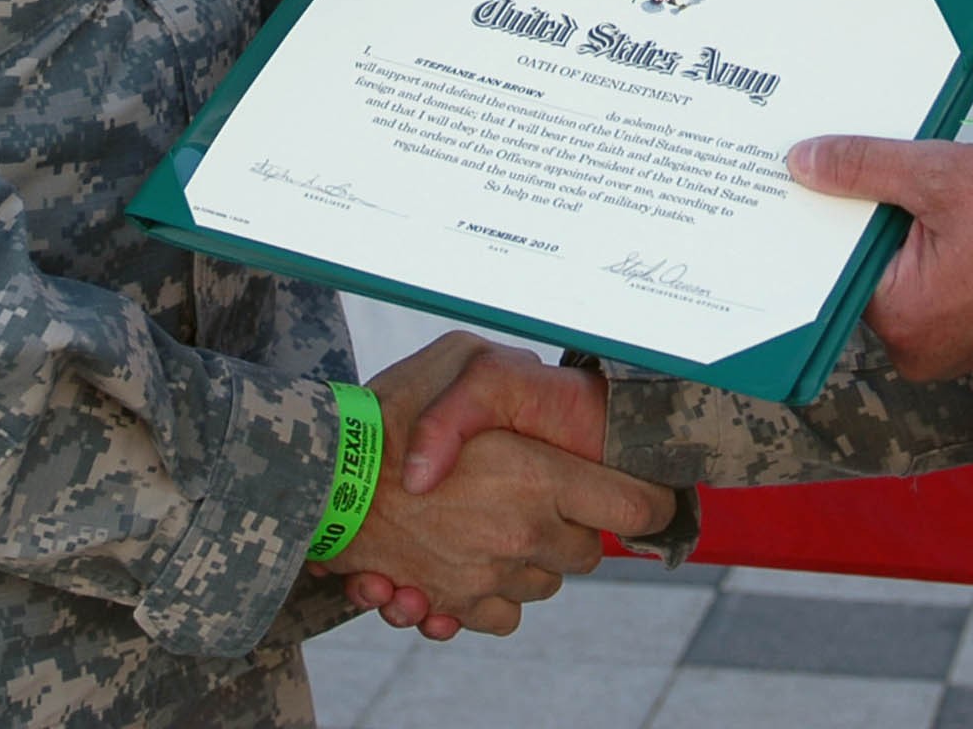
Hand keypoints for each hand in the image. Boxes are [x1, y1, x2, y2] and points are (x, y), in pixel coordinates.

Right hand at [327, 334, 667, 638]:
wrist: (322, 475)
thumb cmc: (391, 409)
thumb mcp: (463, 358)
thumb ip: (513, 378)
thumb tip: (545, 397)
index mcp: (537, 475)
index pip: (635, 508)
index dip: (650, 501)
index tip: (649, 494)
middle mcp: (523, 533)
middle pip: (589, 552)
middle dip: (574, 526)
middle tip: (541, 494)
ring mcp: (490, 575)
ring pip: (546, 583)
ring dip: (532, 558)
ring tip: (494, 522)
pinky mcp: (456, 604)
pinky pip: (503, 614)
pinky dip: (494, 595)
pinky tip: (471, 562)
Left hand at [790, 135, 972, 381]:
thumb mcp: (942, 175)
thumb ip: (866, 166)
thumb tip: (803, 161)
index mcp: (899, 319)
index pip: (835, 257)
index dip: (830, 207)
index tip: (821, 168)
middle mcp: (911, 347)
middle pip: (862, 265)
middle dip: (869, 214)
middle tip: (879, 167)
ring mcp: (937, 345)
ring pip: (892, 272)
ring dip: (900, 227)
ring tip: (923, 188)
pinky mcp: (960, 333)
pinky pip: (921, 284)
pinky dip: (924, 247)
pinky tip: (941, 212)